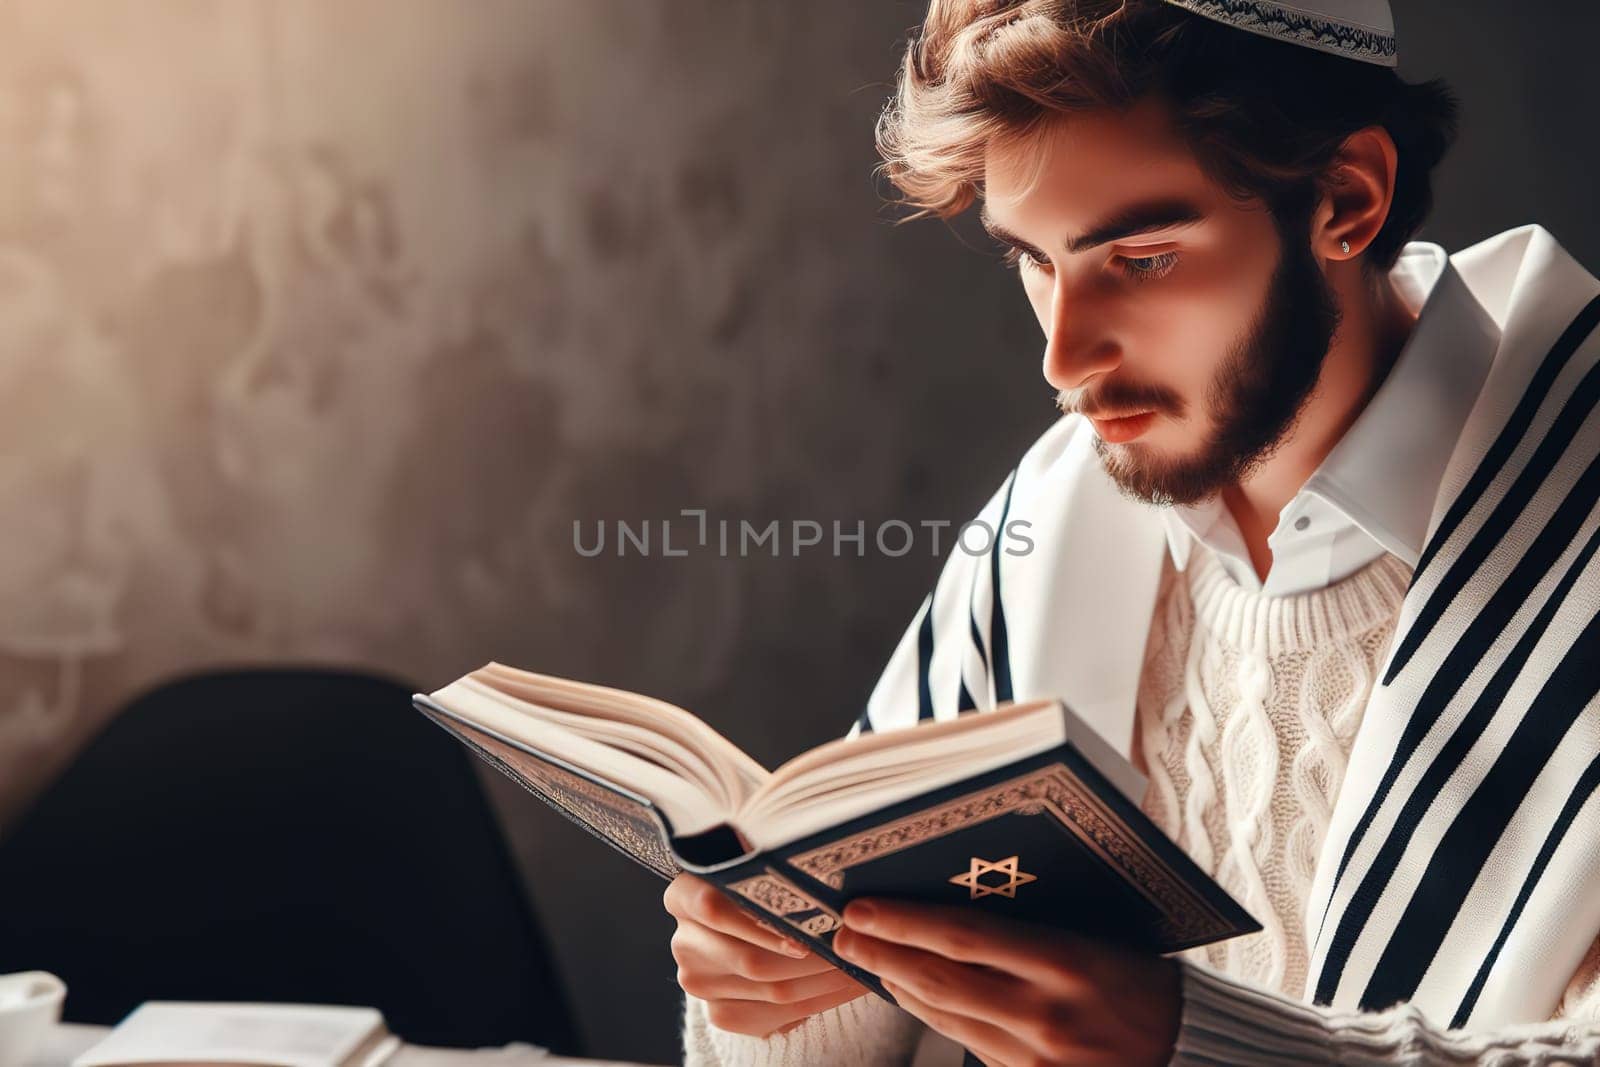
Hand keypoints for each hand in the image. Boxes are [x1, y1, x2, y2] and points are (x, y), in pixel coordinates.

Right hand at [663, 873, 870, 1036]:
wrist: (745, 927)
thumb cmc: (758, 885)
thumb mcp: (753, 862)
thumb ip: (769, 862)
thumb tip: (811, 861)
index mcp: (682, 897)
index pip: (714, 908)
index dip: (761, 921)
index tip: (808, 926)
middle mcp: (684, 943)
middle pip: (750, 958)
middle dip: (811, 955)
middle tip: (853, 945)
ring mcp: (699, 981)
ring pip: (770, 989)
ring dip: (823, 980)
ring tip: (859, 963)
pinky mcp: (720, 1013)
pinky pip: (775, 1015)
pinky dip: (817, 1002)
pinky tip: (843, 986)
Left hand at [832, 898, 1180, 1066]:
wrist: (1189, 1048)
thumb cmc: (1141, 979)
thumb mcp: (1092, 935)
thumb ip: (1026, 925)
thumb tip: (950, 899)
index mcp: (1064, 962)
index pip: (960, 937)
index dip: (901, 922)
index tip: (859, 907)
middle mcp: (1044, 1015)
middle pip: (937, 981)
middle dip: (882, 954)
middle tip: (846, 933)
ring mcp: (1037, 1059)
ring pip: (943, 1018)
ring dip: (899, 986)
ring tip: (872, 959)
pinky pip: (970, 1047)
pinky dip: (934, 1017)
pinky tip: (915, 994)